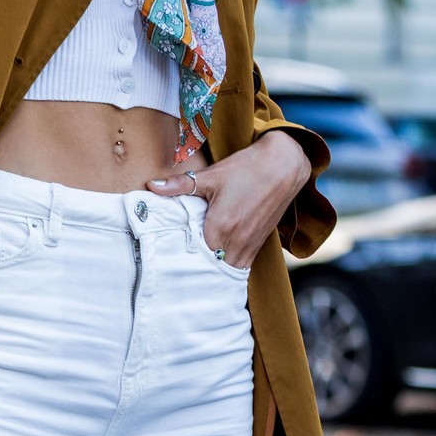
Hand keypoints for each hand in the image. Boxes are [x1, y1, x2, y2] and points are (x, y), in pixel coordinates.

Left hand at [147, 129, 312, 269]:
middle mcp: (236, 241)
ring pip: (227, 270)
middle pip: (210, 268)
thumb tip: (151, 185)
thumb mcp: (211, 176)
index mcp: (220, 227)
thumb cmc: (247, 169)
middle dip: (196, 268)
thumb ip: (180, 185)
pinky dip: (228, 266)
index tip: (170, 259)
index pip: (195, 257)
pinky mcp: (259, 244)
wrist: (284, 165)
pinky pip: (241, 266)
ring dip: (213, 269)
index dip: (181, 260)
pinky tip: (217, 260)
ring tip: (197, 267)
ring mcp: (250, 245)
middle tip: (179, 267)